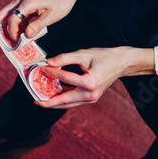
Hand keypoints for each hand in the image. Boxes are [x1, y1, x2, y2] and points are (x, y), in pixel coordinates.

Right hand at [0, 0, 83, 44]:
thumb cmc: (61, 2)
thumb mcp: (52, 16)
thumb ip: (38, 25)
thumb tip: (26, 36)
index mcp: (27, 2)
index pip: (12, 19)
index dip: (12, 33)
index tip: (16, 43)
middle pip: (1, 14)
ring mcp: (21, 0)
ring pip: (6, 15)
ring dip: (6, 28)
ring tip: (11, 41)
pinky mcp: (24, 2)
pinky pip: (14, 15)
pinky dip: (15, 25)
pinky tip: (21, 34)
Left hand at [38, 46, 152, 108]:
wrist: (122, 63)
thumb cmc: (104, 57)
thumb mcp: (84, 54)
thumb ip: (65, 58)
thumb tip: (49, 62)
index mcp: (90, 82)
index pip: (65, 78)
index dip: (52, 73)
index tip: (41, 68)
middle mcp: (91, 94)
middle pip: (65, 100)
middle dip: (49, 101)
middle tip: (35, 101)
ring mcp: (92, 98)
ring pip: (69, 104)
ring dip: (55, 103)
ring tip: (41, 101)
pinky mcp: (92, 98)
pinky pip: (74, 101)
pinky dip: (63, 100)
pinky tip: (53, 96)